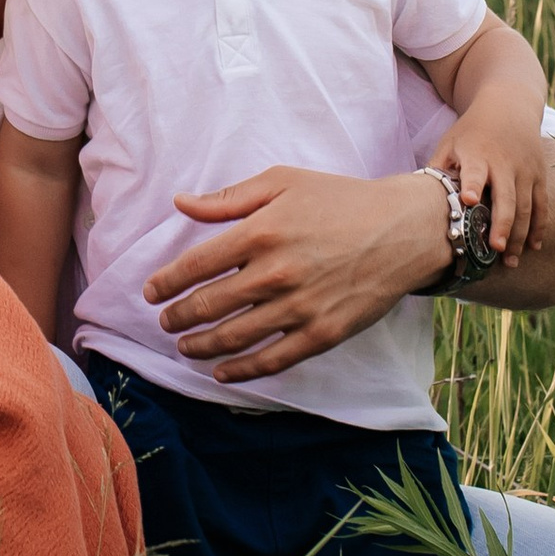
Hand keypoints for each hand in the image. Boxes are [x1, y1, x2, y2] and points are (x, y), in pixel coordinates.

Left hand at [144, 165, 448, 386]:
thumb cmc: (340, 200)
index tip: (151, 292)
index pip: (196, 265)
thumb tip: (180, 203)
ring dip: (201, 346)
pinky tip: (222, 372)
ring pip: (235, 337)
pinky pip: (272, 360)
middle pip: (209, 305)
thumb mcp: (283, 183)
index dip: (167, 282)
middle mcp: (275, 273)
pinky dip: (241, 370)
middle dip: (178, 317)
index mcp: (260, 232)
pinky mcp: (323, 334)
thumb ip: (228, 198)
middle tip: (164, 322)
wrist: (403, 229)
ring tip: (184, 347)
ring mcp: (300, 307)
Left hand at [429, 107, 548, 261]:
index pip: (475, 172)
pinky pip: (541, 205)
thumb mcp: (450, 141)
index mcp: (477, 154)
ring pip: (526, 207)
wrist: (509, 105)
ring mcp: (525, 170)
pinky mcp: (539, 175)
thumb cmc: (471, 130)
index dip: (473, 185)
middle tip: (495, 250)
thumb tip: (418, 197)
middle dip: (501, 224)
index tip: (469, 201)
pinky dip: (539, 227)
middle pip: (506, 197)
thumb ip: (438, 168)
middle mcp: (504, 163)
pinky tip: (533, 247)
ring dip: (519, 235)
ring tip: (510, 261)